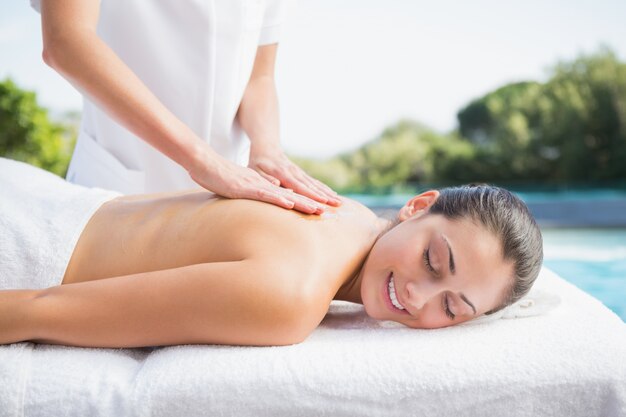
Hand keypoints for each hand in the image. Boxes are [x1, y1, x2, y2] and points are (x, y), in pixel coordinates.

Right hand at [188, 154, 329, 214]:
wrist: (203, 162)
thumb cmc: (218, 176)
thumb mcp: (240, 187)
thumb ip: (255, 191)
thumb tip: (270, 196)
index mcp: (264, 185)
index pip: (289, 195)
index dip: (306, 202)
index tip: (320, 210)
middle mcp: (263, 184)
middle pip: (292, 195)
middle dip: (311, 203)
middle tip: (328, 211)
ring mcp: (255, 185)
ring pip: (283, 195)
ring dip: (301, 202)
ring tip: (317, 210)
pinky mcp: (244, 187)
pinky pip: (264, 194)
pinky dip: (278, 199)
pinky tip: (290, 203)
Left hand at [248, 147, 341, 206]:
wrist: (266, 147)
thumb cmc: (257, 162)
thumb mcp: (255, 169)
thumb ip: (264, 178)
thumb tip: (276, 184)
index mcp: (282, 173)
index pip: (298, 186)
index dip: (310, 194)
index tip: (321, 202)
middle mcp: (293, 172)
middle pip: (310, 186)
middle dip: (324, 196)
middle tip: (337, 205)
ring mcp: (299, 172)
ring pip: (315, 184)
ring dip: (328, 193)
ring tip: (339, 202)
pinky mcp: (302, 174)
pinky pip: (315, 182)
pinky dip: (325, 188)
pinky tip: (334, 194)